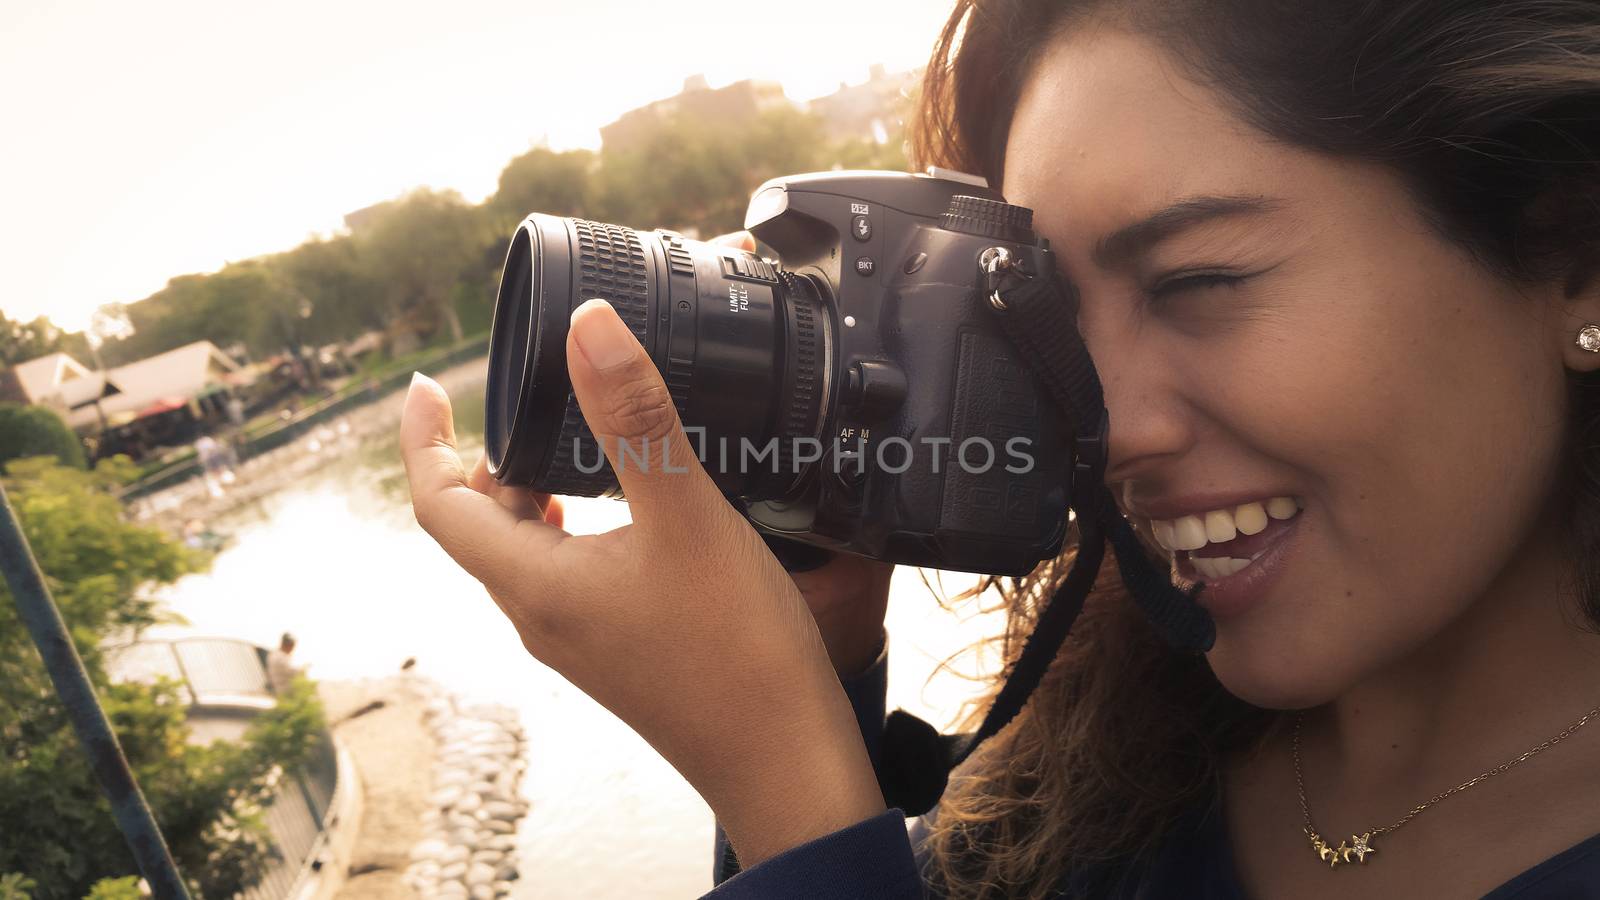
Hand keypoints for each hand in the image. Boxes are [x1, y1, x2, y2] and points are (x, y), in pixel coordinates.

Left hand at [399, 299, 884, 865]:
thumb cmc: (738, 652)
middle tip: (527, 396)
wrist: (785, 759)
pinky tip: (634, 509)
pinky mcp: (619, 647)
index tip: (426, 386)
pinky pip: (571, 572)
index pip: (437, 505)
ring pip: (529, 549)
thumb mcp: (687, 516)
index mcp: (535, 584)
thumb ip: (637, 418)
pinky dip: (579, 524)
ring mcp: (580, 637)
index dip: (422, 440)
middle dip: (487, 456)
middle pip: (480, 525)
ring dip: (537, 489)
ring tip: (578, 437)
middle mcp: (542, 615)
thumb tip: (587, 327)